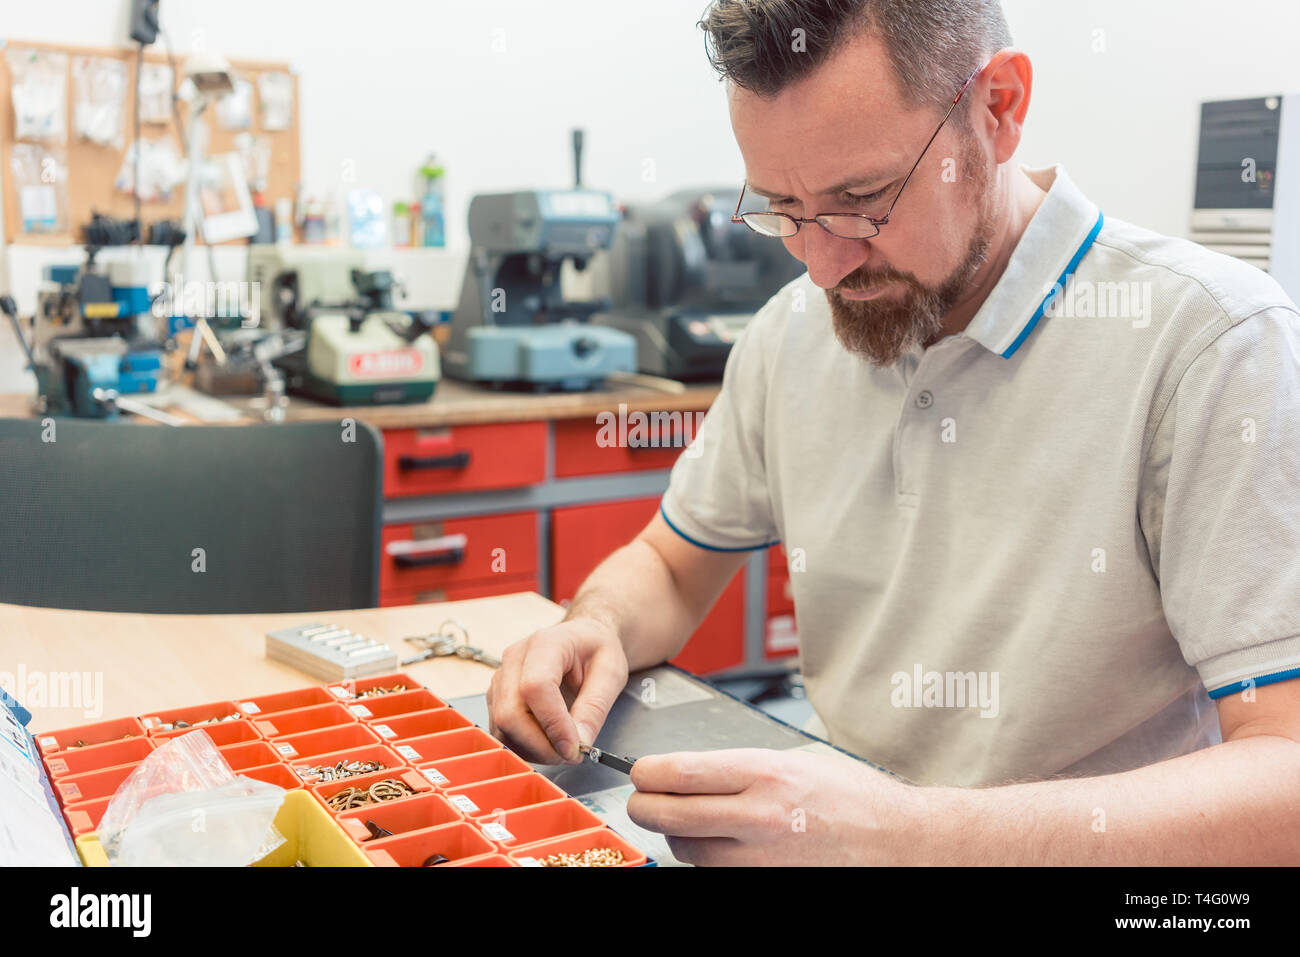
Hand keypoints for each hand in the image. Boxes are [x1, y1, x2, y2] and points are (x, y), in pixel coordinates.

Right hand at [486, 617, 628, 764]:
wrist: (581, 640)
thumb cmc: (595, 650)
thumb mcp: (611, 673)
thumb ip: (595, 708)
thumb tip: (578, 743)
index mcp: (546, 643)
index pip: (536, 687)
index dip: (553, 724)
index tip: (574, 747)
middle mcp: (515, 658)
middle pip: (510, 713)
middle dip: (541, 746)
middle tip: (572, 755)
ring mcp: (501, 678)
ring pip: (502, 728)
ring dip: (533, 749)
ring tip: (563, 748)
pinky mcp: (497, 697)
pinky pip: (501, 732)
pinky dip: (524, 747)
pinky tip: (547, 742)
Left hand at [626, 747, 919, 864]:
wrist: (900, 842)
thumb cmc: (855, 799)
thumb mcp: (797, 761)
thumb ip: (742, 768)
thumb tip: (691, 771)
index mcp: (765, 774)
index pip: (680, 772)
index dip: (648, 772)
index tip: (640, 771)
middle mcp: (758, 817)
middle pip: (669, 815)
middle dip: (645, 806)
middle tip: (642, 799)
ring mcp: (760, 858)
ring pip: (687, 849)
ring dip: (677, 835)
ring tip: (689, 820)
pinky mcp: (763, 882)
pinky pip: (716, 872)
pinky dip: (709, 859)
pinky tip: (721, 845)